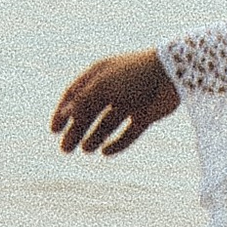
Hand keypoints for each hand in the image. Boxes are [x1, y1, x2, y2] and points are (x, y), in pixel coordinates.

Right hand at [52, 49, 179, 156]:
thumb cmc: (134, 74)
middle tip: (65, 149)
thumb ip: (82, 102)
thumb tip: (63, 116)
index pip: (75, 94)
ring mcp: (129, 102)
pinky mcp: (145, 115)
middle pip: (89, 112)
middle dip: (76, 130)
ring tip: (85, 150)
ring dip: (94, 137)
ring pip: (107, 124)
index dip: (63, 112)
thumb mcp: (102, 87)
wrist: (173, 73)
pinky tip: (105, 152)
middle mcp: (113, 88)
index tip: (54, 130)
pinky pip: (128, 132)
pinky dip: (117, 143)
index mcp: (99, 75)